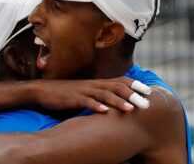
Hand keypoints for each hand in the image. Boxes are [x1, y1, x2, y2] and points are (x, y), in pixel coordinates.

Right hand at [32, 77, 150, 111]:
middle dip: (132, 95)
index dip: (135, 84)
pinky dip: (95, 106)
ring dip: (118, 101)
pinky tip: (104, 112)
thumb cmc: (66, 93)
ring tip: (130, 109)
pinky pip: (86, 102)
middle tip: (146, 104)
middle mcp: (92, 85)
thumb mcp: (85, 92)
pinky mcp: (73, 98)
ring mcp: (83, 91)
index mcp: (96, 83)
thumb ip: (98, 94)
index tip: (149, 91)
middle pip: (116, 87)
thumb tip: (113, 102)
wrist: (43, 90)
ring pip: (104, 94)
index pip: (120, 80)